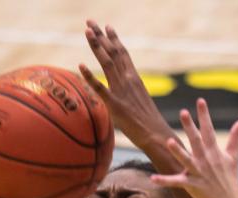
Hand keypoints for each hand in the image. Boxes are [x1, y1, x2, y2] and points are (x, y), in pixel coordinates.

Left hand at [79, 20, 172, 148]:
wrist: (157, 135)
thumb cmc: (149, 123)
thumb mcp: (139, 101)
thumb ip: (130, 93)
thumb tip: (123, 92)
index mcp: (135, 78)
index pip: (123, 54)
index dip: (114, 39)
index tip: (106, 26)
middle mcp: (128, 80)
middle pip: (113, 53)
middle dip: (101, 36)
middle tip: (90, 21)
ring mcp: (122, 91)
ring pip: (107, 63)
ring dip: (97, 46)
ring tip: (87, 32)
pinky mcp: (115, 105)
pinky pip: (100, 89)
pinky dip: (89, 76)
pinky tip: (80, 65)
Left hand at [150, 98, 237, 197]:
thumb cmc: (231, 177)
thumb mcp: (234, 156)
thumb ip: (236, 137)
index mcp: (214, 151)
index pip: (208, 129)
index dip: (204, 115)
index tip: (200, 101)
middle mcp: (206, 160)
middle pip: (196, 141)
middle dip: (190, 126)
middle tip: (183, 112)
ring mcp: (199, 173)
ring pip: (186, 160)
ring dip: (178, 151)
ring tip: (169, 141)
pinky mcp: (192, 186)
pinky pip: (176, 182)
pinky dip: (164, 181)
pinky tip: (152, 178)